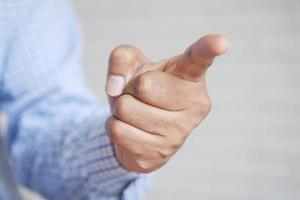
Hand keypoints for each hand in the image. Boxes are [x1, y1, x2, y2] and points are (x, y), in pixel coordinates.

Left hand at [105, 35, 228, 172]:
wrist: (139, 127)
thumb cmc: (142, 90)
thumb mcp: (133, 66)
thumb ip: (121, 59)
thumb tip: (114, 88)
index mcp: (191, 76)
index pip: (200, 59)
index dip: (209, 48)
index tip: (221, 42)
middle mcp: (194, 104)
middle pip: (143, 86)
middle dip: (130, 88)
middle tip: (140, 95)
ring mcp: (180, 132)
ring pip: (126, 109)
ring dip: (120, 109)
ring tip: (136, 112)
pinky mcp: (160, 153)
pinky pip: (117, 131)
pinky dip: (113, 125)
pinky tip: (131, 128)